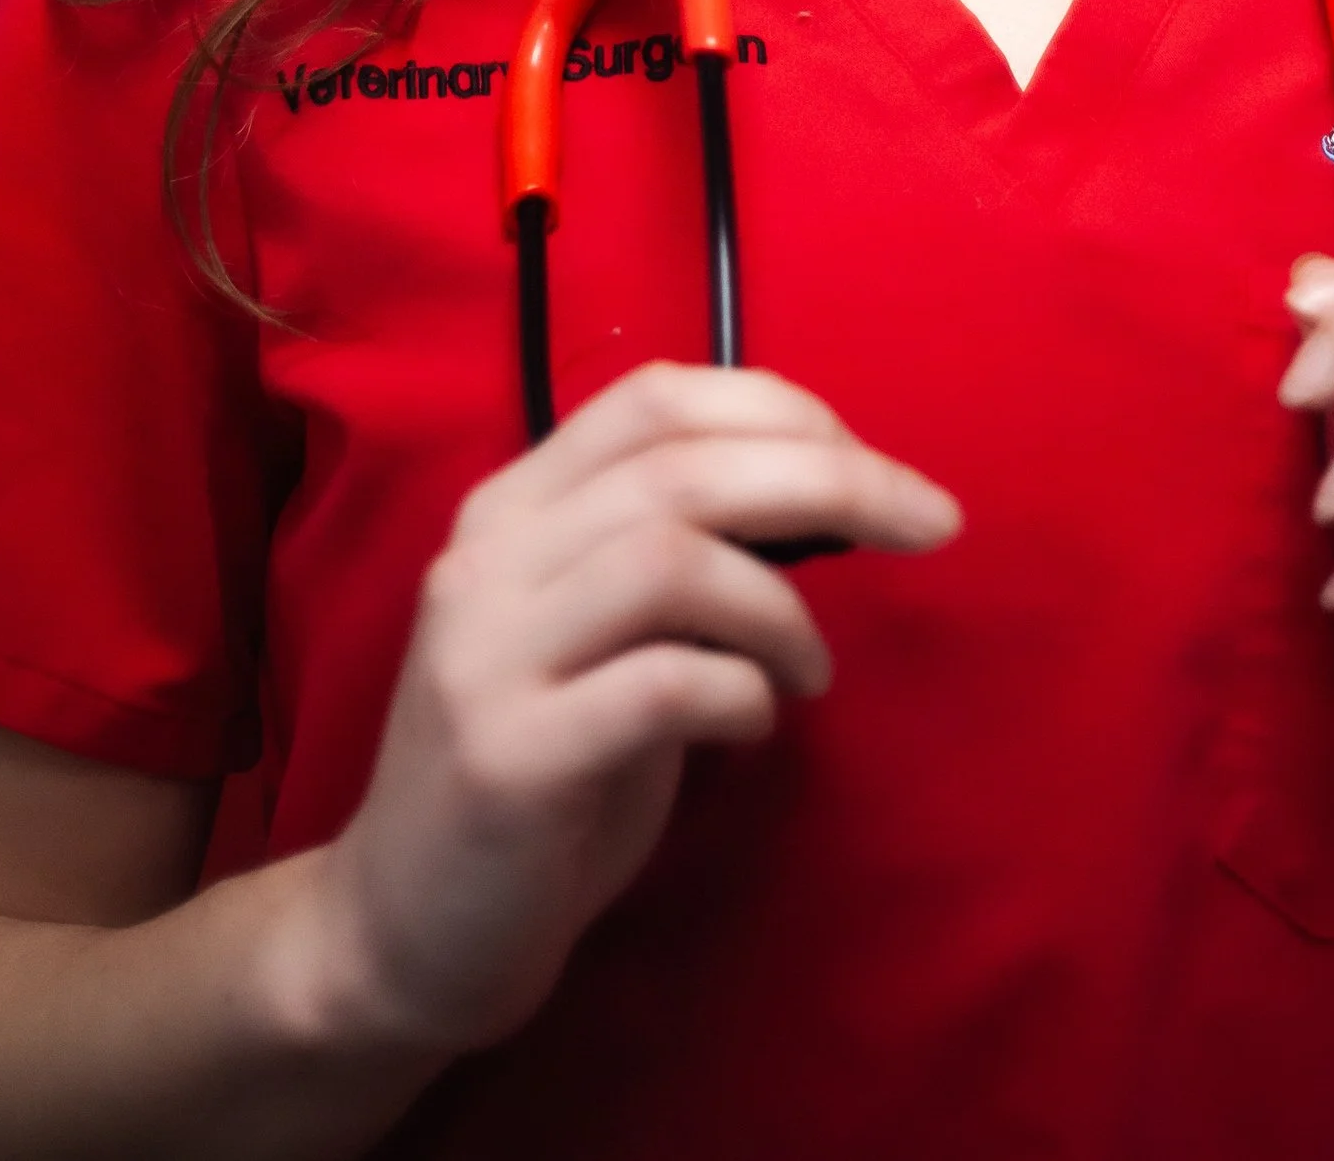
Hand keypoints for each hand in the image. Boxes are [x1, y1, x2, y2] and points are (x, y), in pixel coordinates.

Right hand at [280, 361, 959, 1062]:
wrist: (401, 934)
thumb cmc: (541, 775)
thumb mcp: (600, 639)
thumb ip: (678, 559)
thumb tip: (823, 498)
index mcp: (513, 507)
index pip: (655, 398)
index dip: (780, 408)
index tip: (870, 460)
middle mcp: (489, 558)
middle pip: (682, 465)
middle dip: (834, 479)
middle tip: (932, 523)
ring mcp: (486, 655)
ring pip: (670, 558)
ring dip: (781, 607)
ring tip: (814, 674)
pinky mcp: (506, 760)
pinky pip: (659, 686)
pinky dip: (740, 691)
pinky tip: (754, 725)